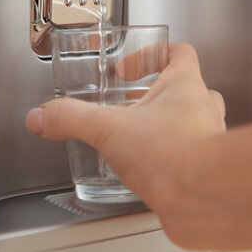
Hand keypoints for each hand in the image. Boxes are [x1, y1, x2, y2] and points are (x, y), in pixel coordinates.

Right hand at [25, 42, 225, 214]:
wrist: (205, 199)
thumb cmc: (175, 155)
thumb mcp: (109, 130)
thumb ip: (73, 118)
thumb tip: (44, 115)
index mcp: (184, 85)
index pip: (179, 51)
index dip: (152, 53)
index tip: (127, 69)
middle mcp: (202, 109)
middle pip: (183, 87)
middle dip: (152, 94)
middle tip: (128, 102)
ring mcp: (207, 139)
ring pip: (189, 121)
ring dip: (163, 124)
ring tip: (135, 136)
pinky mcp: (204, 169)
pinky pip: (188, 154)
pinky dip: (167, 157)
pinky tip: (145, 171)